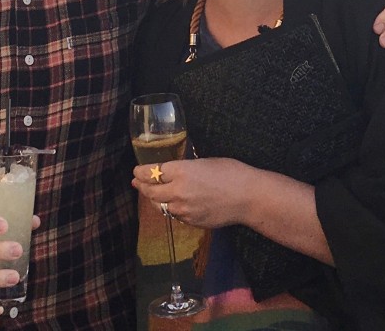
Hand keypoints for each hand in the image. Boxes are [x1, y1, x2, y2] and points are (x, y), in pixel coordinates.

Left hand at [131, 157, 252, 228]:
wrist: (248, 197)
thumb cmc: (230, 172)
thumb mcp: (203, 162)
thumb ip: (184, 168)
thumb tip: (173, 170)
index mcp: (180, 171)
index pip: (151, 173)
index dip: (141, 172)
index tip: (136, 171)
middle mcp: (177, 192)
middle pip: (151, 192)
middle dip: (142, 186)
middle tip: (137, 182)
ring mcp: (183, 210)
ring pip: (161, 206)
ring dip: (155, 199)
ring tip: (153, 193)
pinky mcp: (191, 222)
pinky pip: (175, 215)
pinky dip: (171, 208)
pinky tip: (173, 204)